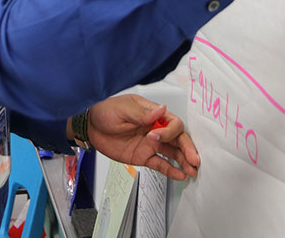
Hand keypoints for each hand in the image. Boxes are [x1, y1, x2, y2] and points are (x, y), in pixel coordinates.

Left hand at [82, 94, 199, 179]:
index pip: (172, 123)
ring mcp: (150, 144)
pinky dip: (170, 170)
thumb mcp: (123, 109)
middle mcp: (155, 129)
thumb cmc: (105, 111)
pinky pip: (160, 164)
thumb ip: (142, 113)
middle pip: (178, 138)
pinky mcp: (143, 156)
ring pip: (172, 152)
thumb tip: (162, 110)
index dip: (168, 131)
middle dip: (187, 149)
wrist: (90, 126)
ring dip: (183, 161)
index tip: (156, 136)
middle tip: (194, 159)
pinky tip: (180, 175)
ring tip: (193, 170)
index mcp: (152, 114)